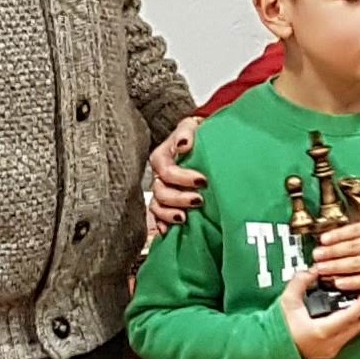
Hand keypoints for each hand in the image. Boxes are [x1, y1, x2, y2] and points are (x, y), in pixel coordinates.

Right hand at [145, 117, 205, 232]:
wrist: (202, 144)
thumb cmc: (196, 136)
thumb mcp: (191, 127)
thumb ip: (186, 132)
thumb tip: (184, 143)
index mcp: (161, 158)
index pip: (166, 170)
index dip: (182, 178)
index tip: (202, 181)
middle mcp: (159, 176)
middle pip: (160, 191)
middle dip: (179, 198)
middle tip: (199, 200)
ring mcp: (162, 192)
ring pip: (157, 206)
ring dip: (169, 213)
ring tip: (185, 217)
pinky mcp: (167, 205)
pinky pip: (157, 218)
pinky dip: (162, 224)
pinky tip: (168, 231)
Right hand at [279, 269, 359, 358]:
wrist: (270, 351)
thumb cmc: (278, 328)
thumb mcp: (286, 303)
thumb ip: (299, 284)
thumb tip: (312, 270)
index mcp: (321, 331)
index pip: (348, 316)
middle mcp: (331, 342)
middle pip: (359, 327)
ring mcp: (332, 348)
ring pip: (356, 333)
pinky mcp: (331, 350)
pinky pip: (349, 336)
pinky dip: (358, 326)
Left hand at [314, 216, 359, 295]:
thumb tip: (339, 237)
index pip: (356, 229)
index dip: (337, 235)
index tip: (322, 240)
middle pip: (353, 247)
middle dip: (332, 252)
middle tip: (317, 256)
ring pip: (357, 263)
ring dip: (336, 266)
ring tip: (322, 269)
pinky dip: (351, 281)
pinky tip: (339, 282)